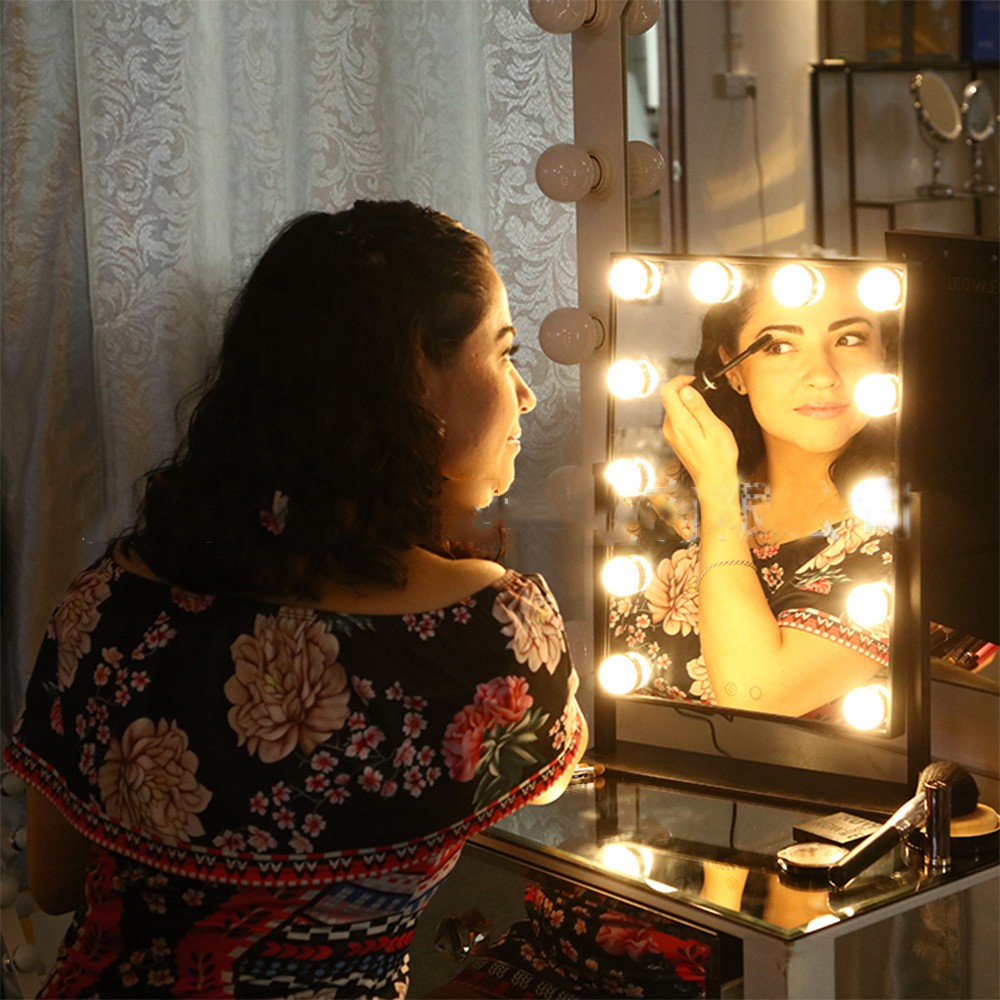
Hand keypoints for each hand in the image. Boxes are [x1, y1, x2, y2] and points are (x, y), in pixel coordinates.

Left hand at [659, 376, 739, 494]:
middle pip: (669, 399)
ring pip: (674, 408)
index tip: (694, 382)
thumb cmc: (719, 458)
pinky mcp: (674, 439)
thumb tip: (686, 390)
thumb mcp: (714, 428)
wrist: (714, 481)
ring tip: (706, 411)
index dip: (680, 381)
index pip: (667, 391)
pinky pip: (677, 419)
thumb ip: (698, 407)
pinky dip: (687, 414)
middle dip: (685, 391)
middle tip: (705, 396)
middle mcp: (670, 428)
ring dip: (687, 403)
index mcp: (679, 423)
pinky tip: (702, 422)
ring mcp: (670, 435)